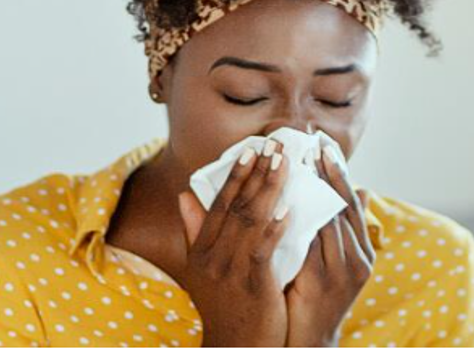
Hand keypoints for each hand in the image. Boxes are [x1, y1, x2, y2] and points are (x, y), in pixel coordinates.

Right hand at [177, 139, 291, 346]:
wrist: (235, 346)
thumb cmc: (224, 305)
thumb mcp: (202, 268)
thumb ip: (195, 231)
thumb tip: (184, 196)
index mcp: (201, 250)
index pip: (218, 204)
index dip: (235, 175)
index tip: (250, 150)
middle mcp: (211, 257)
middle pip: (236, 206)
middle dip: (256, 173)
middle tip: (275, 146)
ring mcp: (231, 271)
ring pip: (251, 221)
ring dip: (269, 189)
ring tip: (285, 165)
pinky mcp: (252, 285)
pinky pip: (264, 249)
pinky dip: (276, 227)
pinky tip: (289, 209)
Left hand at [285, 147, 375, 346]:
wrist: (307, 341)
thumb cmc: (313, 298)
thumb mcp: (329, 260)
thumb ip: (338, 228)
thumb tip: (362, 189)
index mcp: (361, 250)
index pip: (350, 202)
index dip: (338, 172)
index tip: (324, 144)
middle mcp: (359, 258)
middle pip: (345, 206)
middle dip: (330, 173)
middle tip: (315, 143)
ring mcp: (345, 272)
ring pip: (331, 221)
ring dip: (317, 191)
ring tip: (302, 164)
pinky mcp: (326, 283)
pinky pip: (315, 244)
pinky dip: (304, 221)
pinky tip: (290, 202)